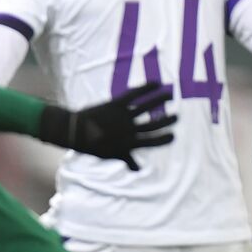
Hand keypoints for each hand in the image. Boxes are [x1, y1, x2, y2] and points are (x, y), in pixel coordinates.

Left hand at [37, 84, 175, 170]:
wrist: (74, 132)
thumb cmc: (93, 144)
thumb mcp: (111, 154)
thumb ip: (127, 159)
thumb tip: (138, 169)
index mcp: (128, 143)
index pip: (151, 142)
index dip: (163, 139)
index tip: (173, 135)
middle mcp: (128, 130)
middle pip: (152, 125)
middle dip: (166, 120)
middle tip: (177, 116)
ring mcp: (122, 117)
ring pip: (146, 107)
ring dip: (159, 101)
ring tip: (170, 95)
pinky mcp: (115, 105)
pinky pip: (134, 95)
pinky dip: (146, 88)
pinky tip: (157, 83)